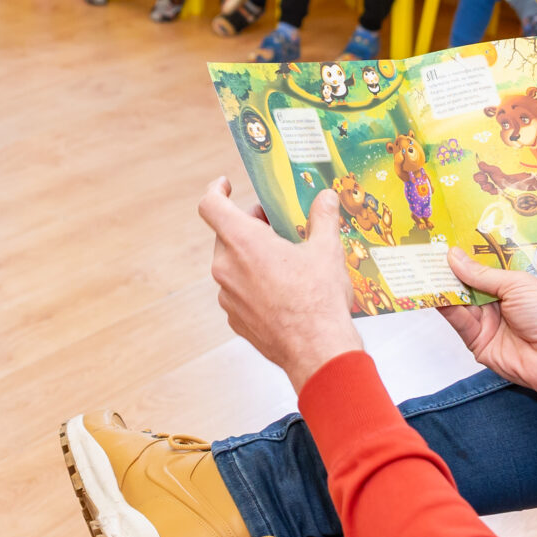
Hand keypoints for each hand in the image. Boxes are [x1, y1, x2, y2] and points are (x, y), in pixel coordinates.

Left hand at [195, 178, 359, 392]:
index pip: (210, 205)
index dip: (215, 190)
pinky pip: (237, 291)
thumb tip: (326, 198)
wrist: (317, 351)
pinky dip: (253, 284)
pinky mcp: (234, 319)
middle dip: (248, 225)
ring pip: (232, 264)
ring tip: (283, 260)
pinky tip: (281, 290)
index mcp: (243, 242)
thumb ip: (323, 218)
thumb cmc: (318, 299)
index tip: (226, 185)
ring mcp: (227, 296)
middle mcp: (226, 268)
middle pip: (226, 234)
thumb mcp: (326, 250)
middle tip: (274, 225)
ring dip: (251, 257)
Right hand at [437, 249, 536, 395]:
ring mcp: (486, 323)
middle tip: (423, 258)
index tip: (441, 247)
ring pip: (459, 304)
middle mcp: (496, 304)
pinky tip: (435, 294)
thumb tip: (454, 256)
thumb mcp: (516, 285)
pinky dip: (446, 308)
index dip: (462, 261)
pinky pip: (459, 323)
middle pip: (465, 287)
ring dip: (442, 289)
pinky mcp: (477, 343)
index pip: (479, 271)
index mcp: (509, 287)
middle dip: (447, 273)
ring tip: (423, 272)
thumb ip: (481, 274)